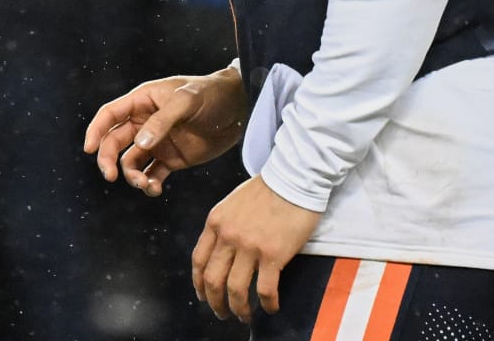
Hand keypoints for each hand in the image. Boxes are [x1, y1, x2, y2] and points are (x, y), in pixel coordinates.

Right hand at [83, 68, 247, 195]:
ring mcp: (157, 142)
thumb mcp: (187, 101)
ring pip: (131, 162)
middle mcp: (145, 122)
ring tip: (145, 185)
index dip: (96, 130)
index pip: (110, 114)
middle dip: (109, 160)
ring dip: (131, 176)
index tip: (88, 149)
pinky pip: (151, 174)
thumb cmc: (211, 94)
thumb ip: (163, 121)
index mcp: (143, 101)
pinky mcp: (171, 159)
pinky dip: (149, 184)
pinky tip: (155, 189)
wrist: (239, 108)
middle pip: (115, 143)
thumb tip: (141, 143)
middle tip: (111, 176)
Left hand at [191, 175, 321, 321]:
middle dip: (215, 303)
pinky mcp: (273, 254)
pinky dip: (267, 304)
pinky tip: (271, 308)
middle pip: (212, 280)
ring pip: (236, 290)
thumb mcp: (233, 203)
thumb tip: (223, 251)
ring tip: (245, 316)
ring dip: (238, 309)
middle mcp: (228, 236)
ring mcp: (250, 246)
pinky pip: (265, 290)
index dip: (199, 284)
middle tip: (222, 313)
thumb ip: (224, 226)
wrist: (294, 176)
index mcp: (216, 222)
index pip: (199, 261)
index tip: (204, 296)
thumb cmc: (268, 188)